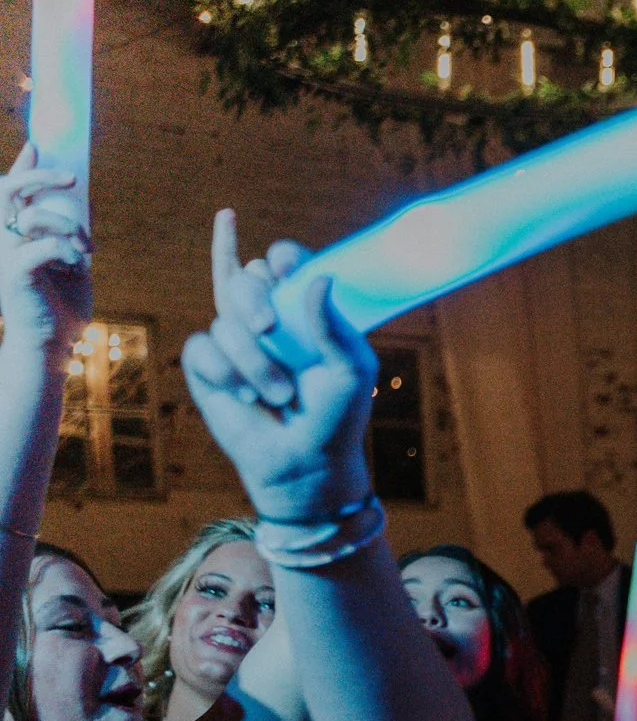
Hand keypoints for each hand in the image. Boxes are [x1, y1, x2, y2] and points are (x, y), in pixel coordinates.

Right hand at [0, 147, 90, 361]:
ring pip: (33, 216)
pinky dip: (68, 251)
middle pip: (7, 190)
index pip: (10, 191)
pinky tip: (76, 265)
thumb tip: (79, 202)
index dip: (23, 167)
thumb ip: (68, 233)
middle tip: (71, 180)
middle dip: (38, 177)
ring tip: (85, 247)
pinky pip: (44, 246)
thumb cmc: (60, 305)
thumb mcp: (70, 262)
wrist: (52, 344)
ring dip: (68, 227)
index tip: (38, 146)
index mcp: (13, 235)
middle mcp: (1, 240)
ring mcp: (3, 255)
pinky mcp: (13, 273)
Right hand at [182, 211, 376, 521]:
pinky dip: (226, 372)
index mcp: (303, 312)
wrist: (305, 463)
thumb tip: (320, 279)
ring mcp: (233, 339)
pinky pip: (202, 347)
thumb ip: (336, 327)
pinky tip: (247, 397)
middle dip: (253, 299)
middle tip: (269, 328)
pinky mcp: (206, 365)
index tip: (284, 266)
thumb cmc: (335, 416)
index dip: (282, 257)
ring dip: (253, 360)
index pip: (285, 266)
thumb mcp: (351, 371)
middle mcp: (266, 319)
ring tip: (279, 395)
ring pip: (225, 320)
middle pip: (245, 278)